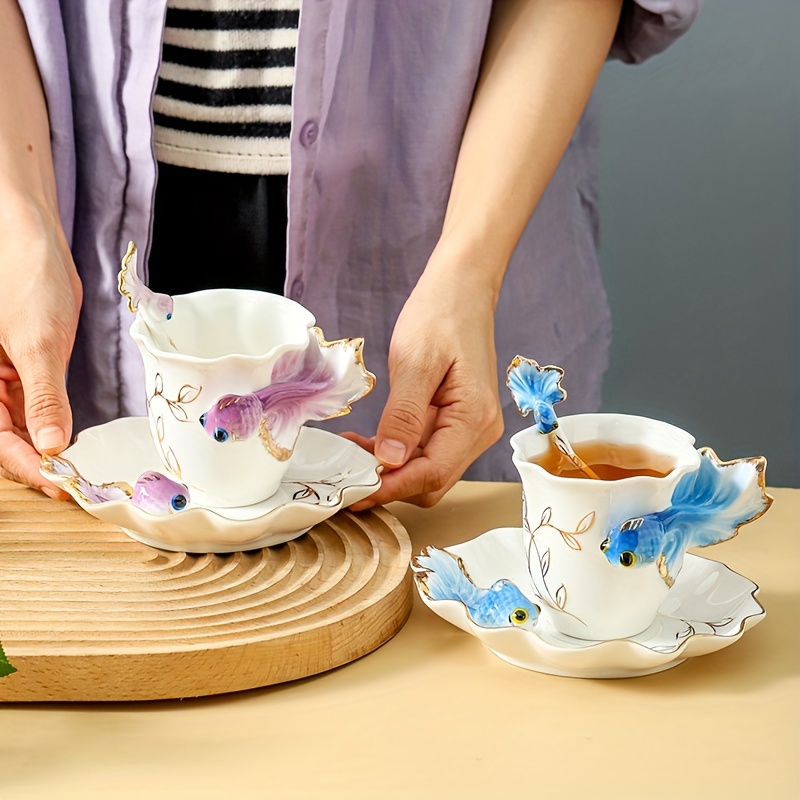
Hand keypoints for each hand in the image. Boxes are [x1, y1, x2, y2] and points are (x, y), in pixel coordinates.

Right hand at [0, 212, 81, 496]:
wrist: (37, 242)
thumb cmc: (26, 280)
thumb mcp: (37, 342)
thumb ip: (43, 396)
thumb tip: (49, 445)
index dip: (27, 466)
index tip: (60, 485)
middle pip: (8, 439)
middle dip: (38, 465)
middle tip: (75, 485)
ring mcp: (5, 379)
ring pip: (22, 428)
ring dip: (48, 450)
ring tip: (79, 471)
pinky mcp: (26, 370)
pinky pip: (36, 407)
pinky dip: (54, 426)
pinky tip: (73, 442)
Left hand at [346, 264, 503, 507]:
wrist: (462, 288)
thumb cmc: (441, 314)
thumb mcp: (414, 362)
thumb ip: (403, 415)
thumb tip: (390, 462)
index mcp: (473, 418)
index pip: (432, 474)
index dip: (392, 488)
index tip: (355, 492)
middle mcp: (479, 431)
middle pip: (432, 481)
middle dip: (390, 484)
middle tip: (346, 474)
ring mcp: (470, 428)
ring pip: (428, 470)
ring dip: (391, 470)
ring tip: (351, 454)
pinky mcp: (457, 420)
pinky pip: (426, 450)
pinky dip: (397, 453)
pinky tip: (368, 442)